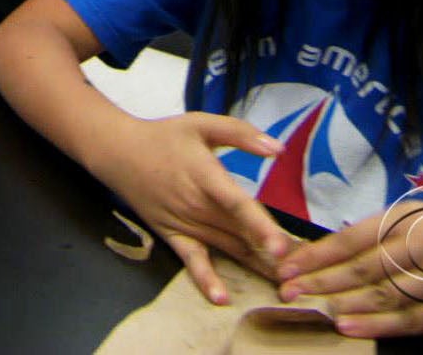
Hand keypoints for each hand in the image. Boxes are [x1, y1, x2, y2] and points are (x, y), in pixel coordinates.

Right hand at [88, 112, 289, 303]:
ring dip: (255, 267)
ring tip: (284, 286)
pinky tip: (221, 298)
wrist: (118, 152)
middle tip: (303, 274)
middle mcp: (196, 204)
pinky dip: (206, 280)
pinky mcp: (173, 236)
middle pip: (240, 233)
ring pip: (226, 249)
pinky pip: (192, 260)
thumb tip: (278, 149)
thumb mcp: (201, 123)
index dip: (260, 226)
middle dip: (273, 255)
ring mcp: (184, 223)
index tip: (283, 247)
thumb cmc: (164, 137)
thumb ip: (240, 133)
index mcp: (205, 175)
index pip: (237, 204)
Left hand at [275, 208, 422, 338]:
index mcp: (408, 218)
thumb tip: (327, 253)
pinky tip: (347, 327)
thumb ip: (380, 236)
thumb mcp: (421, 221)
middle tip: (285, 289)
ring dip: (342, 302)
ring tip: (309, 308)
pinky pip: (409, 320)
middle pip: (361, 266)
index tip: (284, 265)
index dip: (316, 254)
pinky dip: (376, 325)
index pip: (351, 238)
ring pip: (382, 293)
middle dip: (319, 279)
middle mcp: (422, 244)